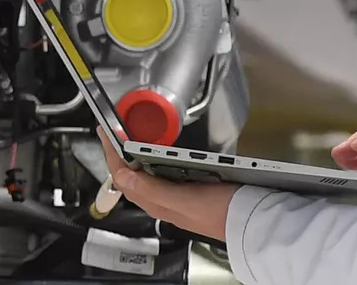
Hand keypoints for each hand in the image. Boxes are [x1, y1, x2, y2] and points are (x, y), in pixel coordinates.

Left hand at [99, 128, 238, 241]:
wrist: (252, 223)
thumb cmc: (221, 214)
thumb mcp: (182, 200)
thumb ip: (151, 190)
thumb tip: (122, 176)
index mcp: (156, 203)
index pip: (122, 177)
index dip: (111, 154)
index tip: (105, 133)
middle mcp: (164, 201)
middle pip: (132, 175)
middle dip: (121, 153)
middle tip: (115, 133)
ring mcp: (177, 195)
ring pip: (148, 174)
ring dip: (138, 155)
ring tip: (132, 139)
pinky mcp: (192, 189)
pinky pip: (168, 173)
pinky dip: (160, 159)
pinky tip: (164, 151)